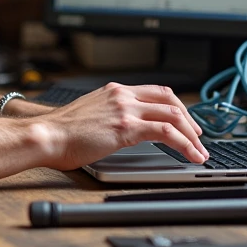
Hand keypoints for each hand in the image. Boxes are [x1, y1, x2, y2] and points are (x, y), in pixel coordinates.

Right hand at [37, 83, 208, 170]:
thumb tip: (120, 132)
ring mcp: (125, 109)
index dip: (176, 107)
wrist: (46, 134)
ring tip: (199, 151)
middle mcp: (122, 95)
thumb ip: (109, 117)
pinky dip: (185, 144)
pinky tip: (191, 155)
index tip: (185, 121)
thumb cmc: (60, 133)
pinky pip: (166, 133)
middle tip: (198, 136)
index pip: (156, 92)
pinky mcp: (126, 127)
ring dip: (191, 135)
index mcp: (114, 91)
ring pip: (173, 116)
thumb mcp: (90, 116)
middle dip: (189, 119)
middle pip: (170, 100)